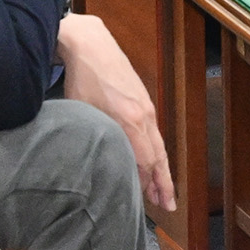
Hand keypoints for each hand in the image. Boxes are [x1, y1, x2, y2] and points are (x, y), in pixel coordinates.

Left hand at [58, 15, 174, 212]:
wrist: (90, 44)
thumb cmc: (81, 79)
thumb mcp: (84, 114)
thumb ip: (97, 139)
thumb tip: (97, 164)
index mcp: (131, 121)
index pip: (146, 161)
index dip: (149, 184)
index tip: (152, 204)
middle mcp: (144, 115)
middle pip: (158, 156)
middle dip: (163, 183)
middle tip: (168, 205)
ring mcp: (146, 106)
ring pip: (158, 144)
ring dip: (161, 168)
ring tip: (162, 189)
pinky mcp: (142, 98)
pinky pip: (154, 132)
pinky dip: (156, 150)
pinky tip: (152, 159)